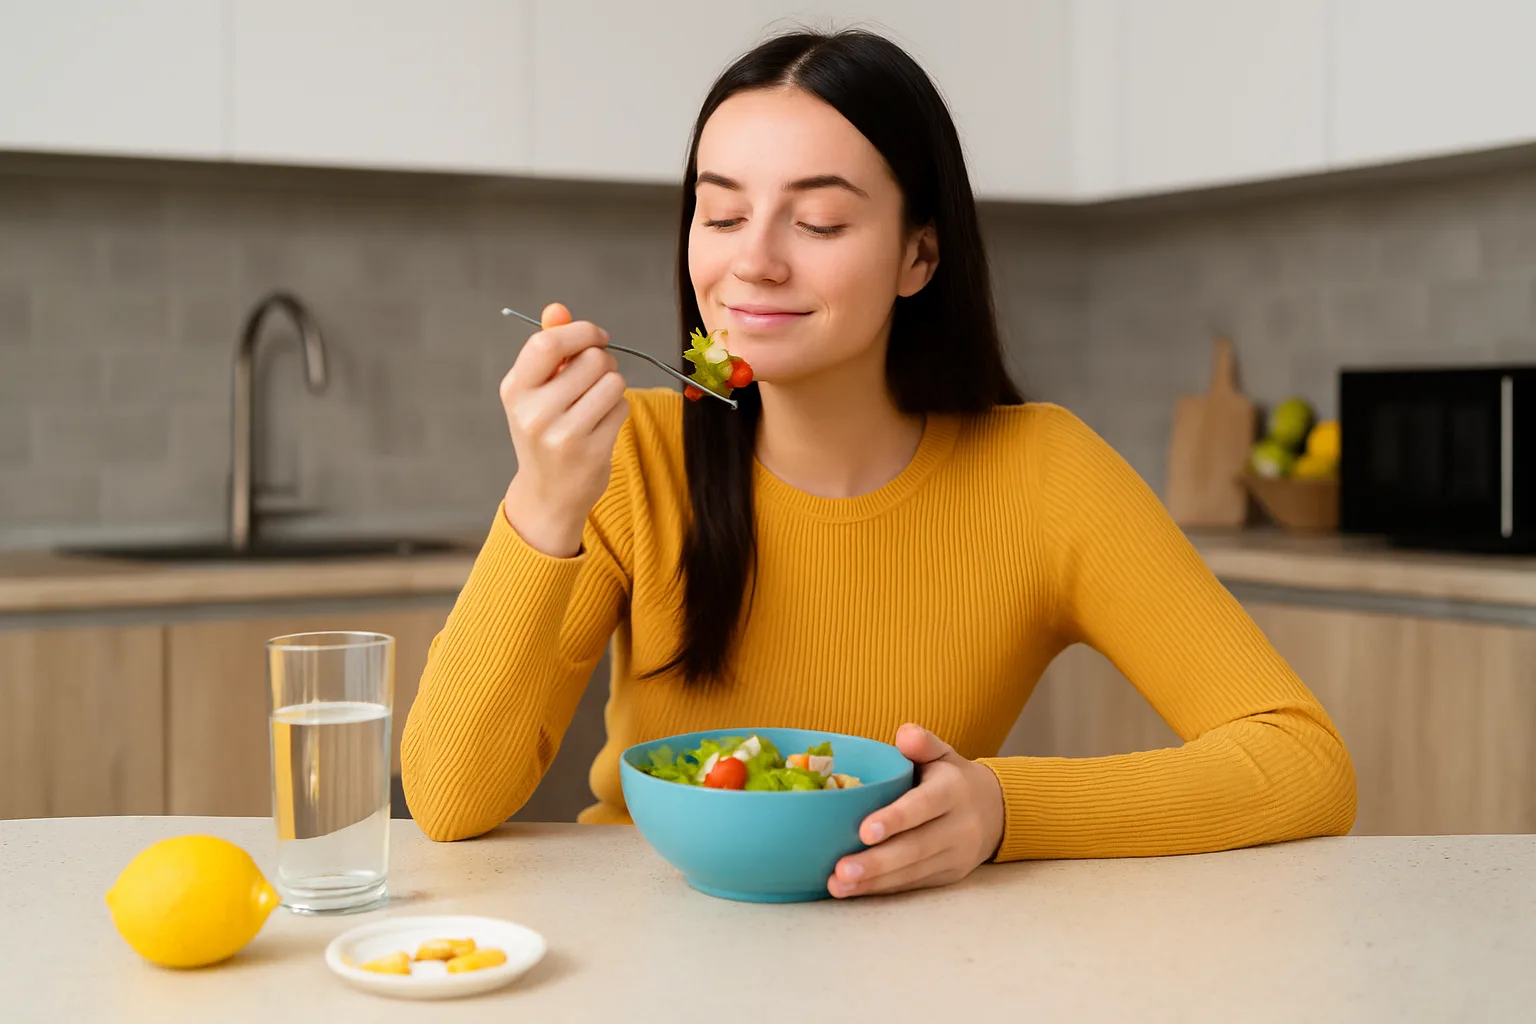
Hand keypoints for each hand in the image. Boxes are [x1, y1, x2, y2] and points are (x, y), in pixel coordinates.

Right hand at [501, 302, 627, 556]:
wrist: (548, 493)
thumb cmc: (544, 430)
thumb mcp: (535, 390)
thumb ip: (547, 347)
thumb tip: (558, 309)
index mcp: (515, 390)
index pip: (549, 342)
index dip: (581, 331)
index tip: (597, 337)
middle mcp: (534, 413)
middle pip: (592, 359)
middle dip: (603, 361)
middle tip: (595, 378)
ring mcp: (563, 435)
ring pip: (613, 382)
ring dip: (613, 387)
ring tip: (596, 402)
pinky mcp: (592, 451)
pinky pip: (622, 407)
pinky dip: (618, 409)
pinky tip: (602, 424)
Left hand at [828, 724, 1004, 898]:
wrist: (995, 810)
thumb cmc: (951, 778)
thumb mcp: (942, 753)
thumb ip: (923, 743)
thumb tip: (905, 734)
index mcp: (953, 791)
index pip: (924, 806)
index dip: (895, 819)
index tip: (864, 831)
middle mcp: (959, 826)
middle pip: (916, 847)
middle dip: (878, 862)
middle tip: (841, 870)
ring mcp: (955, 855)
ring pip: (913, 872)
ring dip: (874, 881)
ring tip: (838, 885)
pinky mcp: (948, 876)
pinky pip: (913, 884)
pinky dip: (882, 889)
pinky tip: (853, 890)